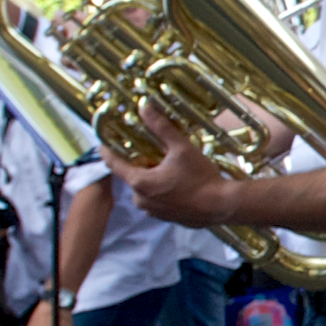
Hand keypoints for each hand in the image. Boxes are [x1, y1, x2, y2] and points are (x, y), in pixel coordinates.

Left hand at [102, 105, 239, 225]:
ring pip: (146, 190)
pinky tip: (181, 185)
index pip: (114, 165)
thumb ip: (160, 127)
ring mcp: (154, 212)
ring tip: (171, 169)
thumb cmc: (200, 177)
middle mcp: (142, 200)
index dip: (107, 152)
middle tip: (155, 154)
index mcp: (140, 182)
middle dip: (141, 165)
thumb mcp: (181, 148)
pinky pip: (158, 201)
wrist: (223, 205)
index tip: (102, 143)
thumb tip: (144, 106)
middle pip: (133, 177)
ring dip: (153, 179)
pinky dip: (164, 192)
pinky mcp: (166, 219)